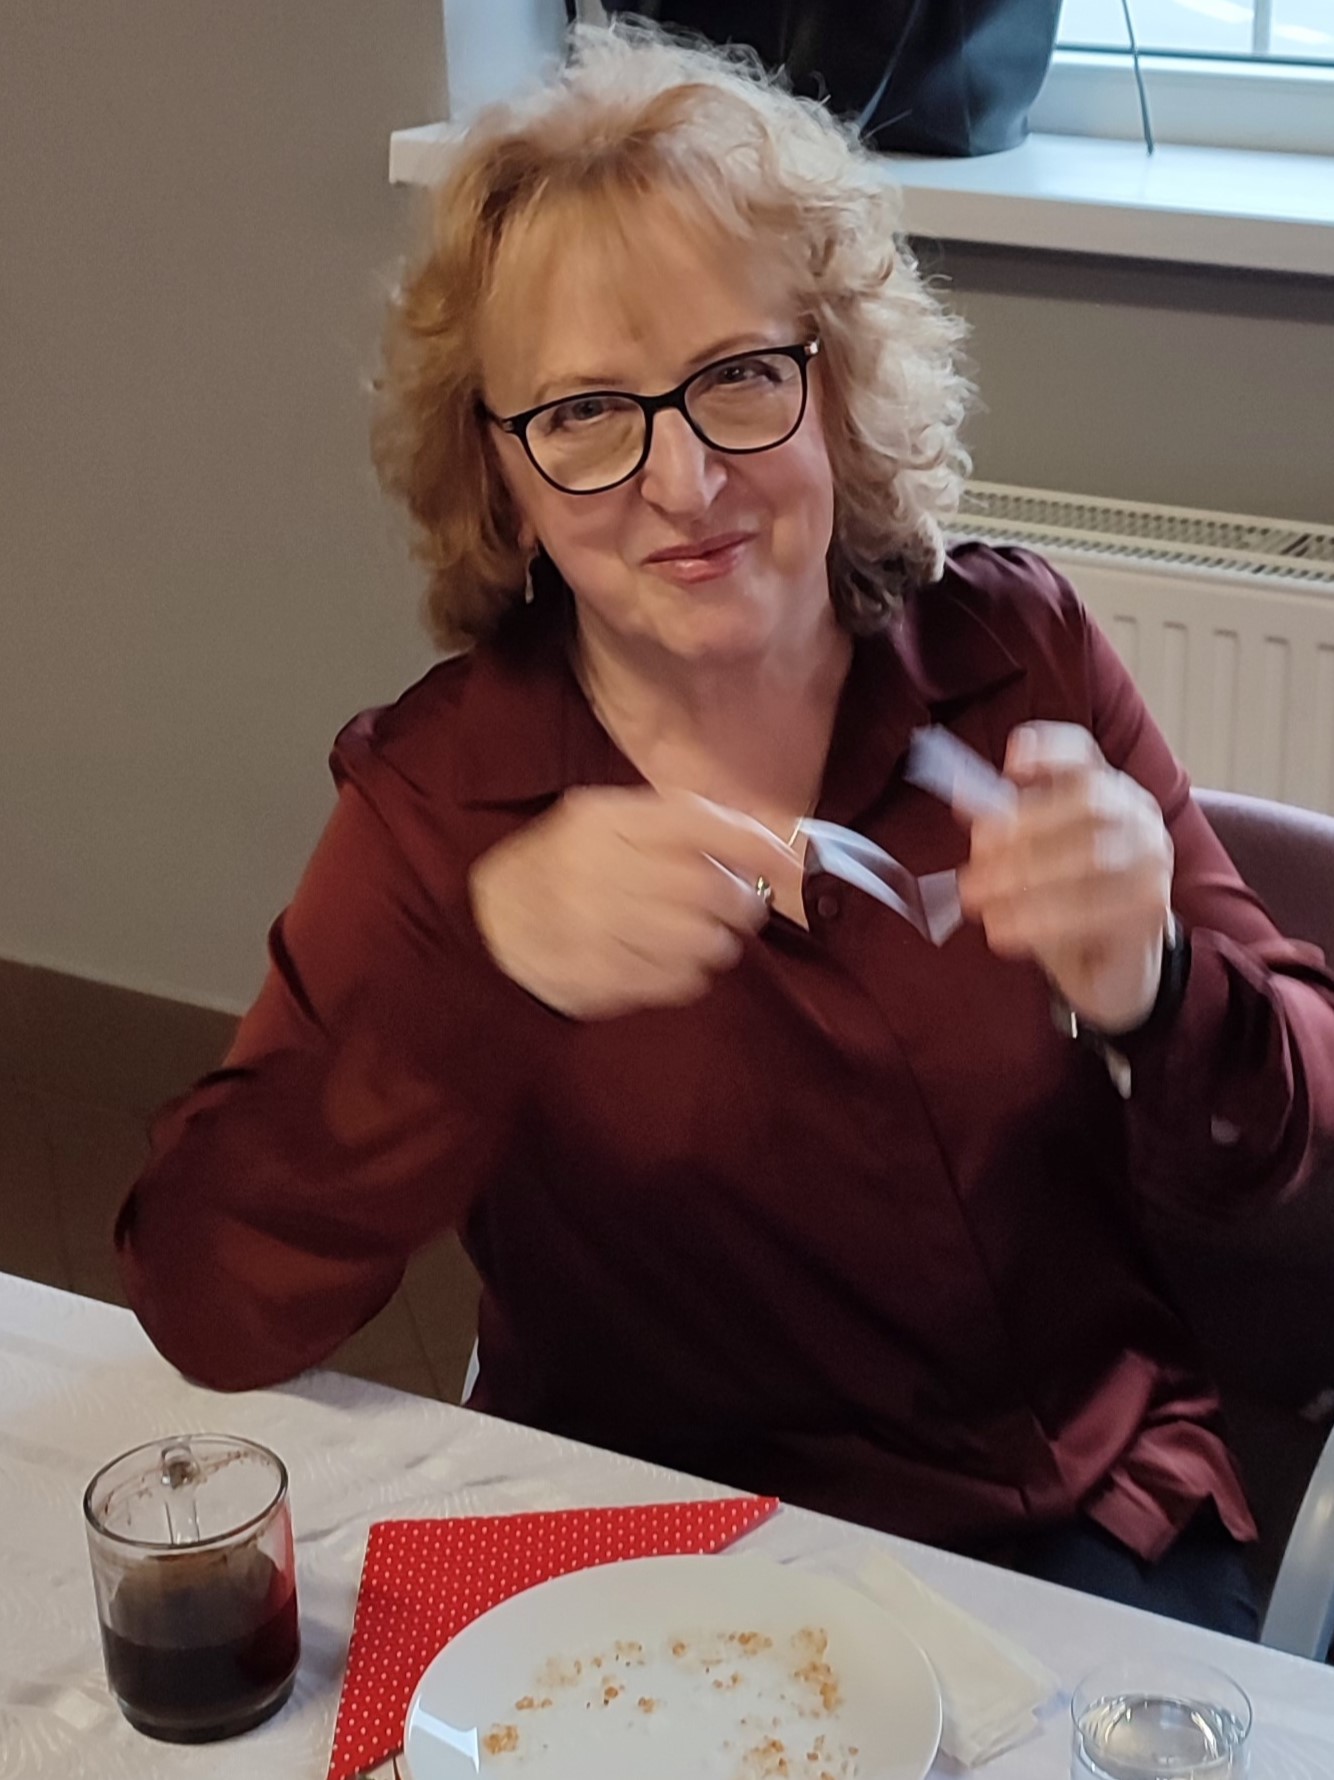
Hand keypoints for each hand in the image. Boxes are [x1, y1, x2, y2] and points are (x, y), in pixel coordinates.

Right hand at [469, 786, 795, 1018]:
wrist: (491, 926)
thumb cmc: (566, 865)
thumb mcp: (606, 822)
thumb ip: (677, 824)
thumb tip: (766, 842)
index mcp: (603, 819)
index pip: (698, 823)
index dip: (757, 845)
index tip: (796, 865)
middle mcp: (597, 868)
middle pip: (707, 888)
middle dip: (743, 903)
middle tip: (743, 909)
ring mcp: (593, 927)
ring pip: (699, 940)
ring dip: (721, 943)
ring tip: (709, 938)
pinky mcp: (595, 976)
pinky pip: (675, 980)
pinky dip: (694, 974)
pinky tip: (679, 963)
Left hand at [957, 723, 1173, 1033]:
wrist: (1113, 970)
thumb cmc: (1067, 906)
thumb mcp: (1030, 863)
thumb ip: (1005, 833)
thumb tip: (970, 806)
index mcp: (1104, 789)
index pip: (1082, 753)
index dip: (1049, 751)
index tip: (1010, 765)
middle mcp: (1136, 815)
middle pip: (1085, 800)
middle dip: (1020, 832)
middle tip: (971, 875)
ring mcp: (1152, 860)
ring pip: (1091, 854)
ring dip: (1026, 881)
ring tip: (983, 907)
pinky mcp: (1152, 909)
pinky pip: (1096, 907)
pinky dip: (1043, 919)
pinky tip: (1009, 932)